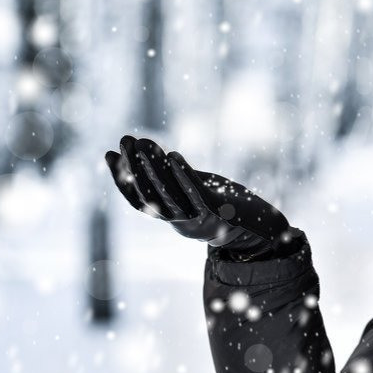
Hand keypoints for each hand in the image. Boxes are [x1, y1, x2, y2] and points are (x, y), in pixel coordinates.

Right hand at [104, 135, 304, 260]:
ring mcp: (198, 219)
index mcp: (174, 218)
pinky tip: (173, 155)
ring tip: (141, 144)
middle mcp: (181, 223)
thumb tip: (154, 155)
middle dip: (134, 167)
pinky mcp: (217, 213)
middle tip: (124, 140)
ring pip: (169, 194)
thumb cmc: (228, 207)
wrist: (263, 231)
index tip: (109, 154)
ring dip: (153, 168)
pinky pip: (195, 193)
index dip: (121, 179)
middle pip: (150, 195)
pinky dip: (183, 175)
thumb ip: (178, 180)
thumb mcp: (198, 191)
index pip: (138, 200)